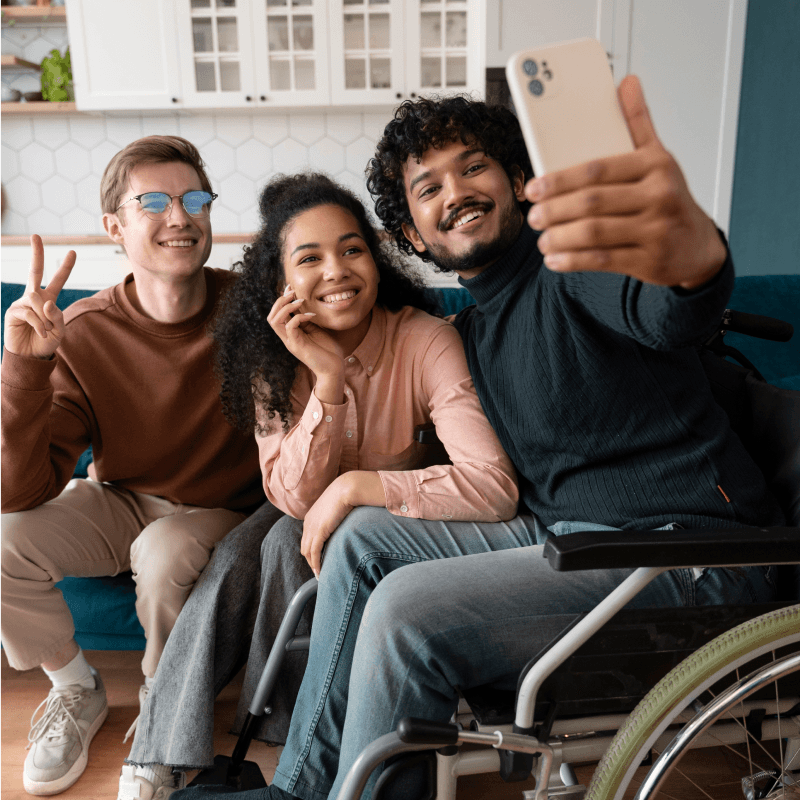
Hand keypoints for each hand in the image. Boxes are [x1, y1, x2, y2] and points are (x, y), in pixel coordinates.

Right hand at [4, 235, 75, 358]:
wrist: (30, 357)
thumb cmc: (46, 342)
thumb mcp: (59, 330)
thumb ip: (56, 315)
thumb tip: (46, 302)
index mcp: (49, 299)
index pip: (58, 280)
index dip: (66, 267)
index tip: (73, 251)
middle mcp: (34, 297)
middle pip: (34, 271)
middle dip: (36, 253)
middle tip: (35, 235)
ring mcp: (22, 303)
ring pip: (36, 299)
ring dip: (45, 318)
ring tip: (46, 330)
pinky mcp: (13, 311)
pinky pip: (30, 313)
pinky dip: (39, 324)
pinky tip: (41, 333)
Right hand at [268, 285, 344, 398]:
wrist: (334, 369)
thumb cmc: (328, 350)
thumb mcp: (316, 329)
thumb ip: (307, 319)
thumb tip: (304, 304)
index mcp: (291, 333)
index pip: (278, 314)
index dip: (282, 299)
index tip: (290, 287)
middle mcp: (287, 337)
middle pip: (271, 316)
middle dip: (280, 301)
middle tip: (293, 292)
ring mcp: (291, 342)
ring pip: (274, 321)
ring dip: (286, 307)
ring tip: (300, 301)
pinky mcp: (297, 346)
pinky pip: (290, 327)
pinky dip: (299, 317)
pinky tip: (311, 315)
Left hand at [300, 471, 385, 575]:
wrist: (348, 488)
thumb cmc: (347, 496)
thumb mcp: (336, 508)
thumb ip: (335, 517)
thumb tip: (342, 523)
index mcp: (310, 517)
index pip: (307, 539)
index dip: (311, 551)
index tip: (319, 560)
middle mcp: (308, 523)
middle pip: (304, 547)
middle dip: (310, 561)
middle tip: (319, 571)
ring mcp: (312, 527)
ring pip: (308, 552)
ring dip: (313, 565)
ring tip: (321, 575)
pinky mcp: (319, 531)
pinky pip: (314, 552)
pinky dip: (316, 564)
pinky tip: (320, 572)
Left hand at [524, 75, 726, 289]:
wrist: (697, 247)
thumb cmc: (670, 199)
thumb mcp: (658, 159)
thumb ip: (637, 123)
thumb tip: (627, 83)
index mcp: (655, 166)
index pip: (598, 169)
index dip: (560, 179)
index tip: (535, 188)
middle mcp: (659, 196)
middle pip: (592, 202)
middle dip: (555, 210)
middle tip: (533, 216)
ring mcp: (655, 231)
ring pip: (594, 233)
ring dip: (560, 237)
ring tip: (542, 239)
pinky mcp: (649, 261)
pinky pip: (602, 260)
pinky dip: (573, 260)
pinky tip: (555, 258)